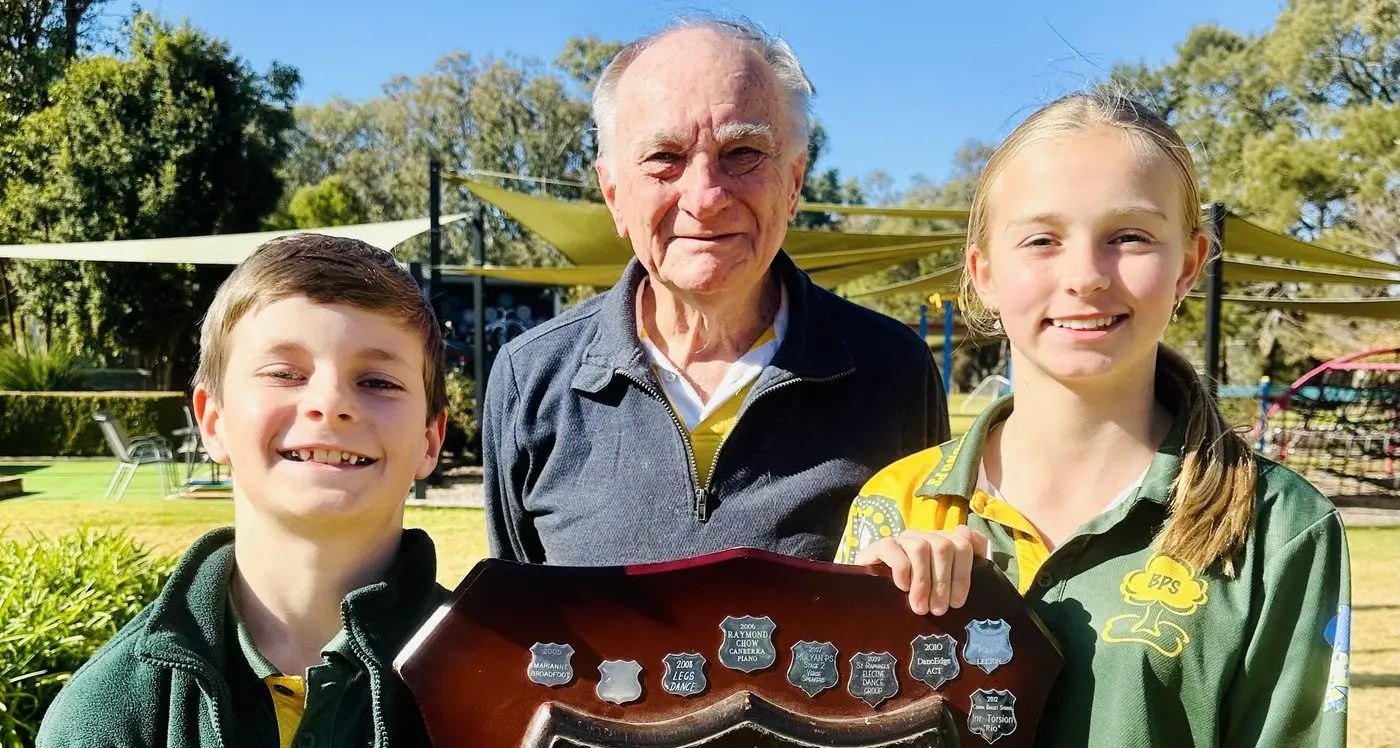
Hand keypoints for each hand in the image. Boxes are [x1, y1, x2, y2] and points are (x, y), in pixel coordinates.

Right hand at [854, 526, 989, 615]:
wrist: (876, 597)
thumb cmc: (918, 593)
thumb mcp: (948, 584)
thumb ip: (969, 557)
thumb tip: (966, 532)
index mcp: (943, 542)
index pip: (963, 545)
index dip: (962, 576)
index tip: (957, 603)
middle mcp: (924, 536)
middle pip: (944, 546)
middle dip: (943, 582)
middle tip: (938, 610)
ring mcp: (902, 540)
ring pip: (920, 548)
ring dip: (923, 582)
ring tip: (920, 607)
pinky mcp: (880, 546)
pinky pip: (893, 549)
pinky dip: (901, 571)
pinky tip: (902, 588)